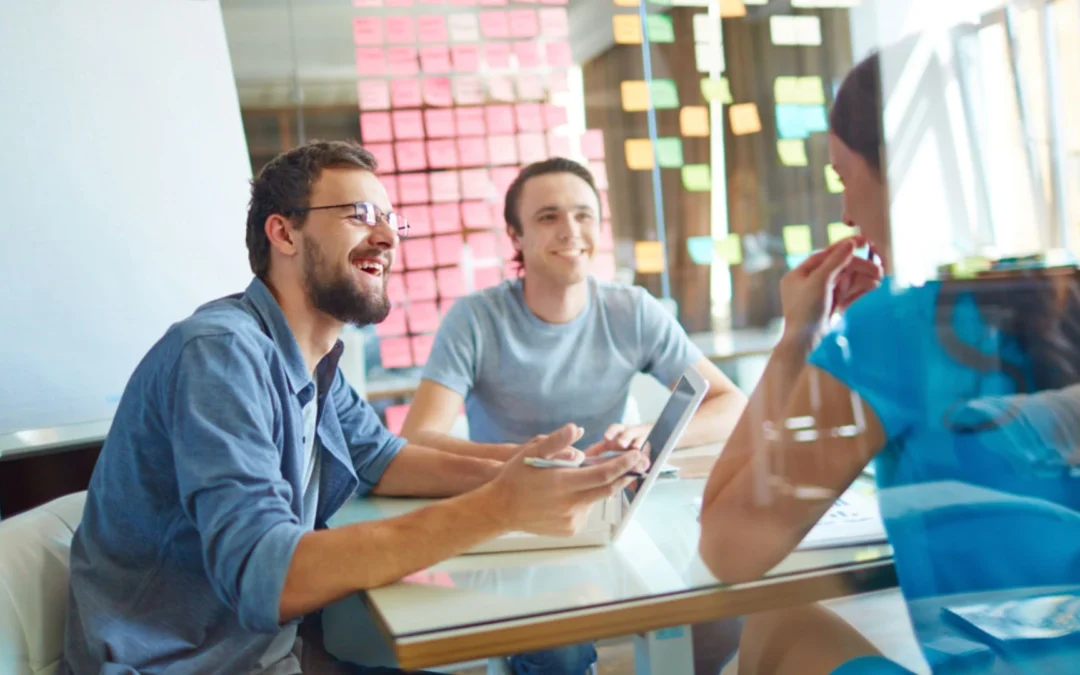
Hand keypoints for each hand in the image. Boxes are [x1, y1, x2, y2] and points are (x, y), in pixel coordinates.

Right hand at [486, 424, 648, 536]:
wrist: (501, 509)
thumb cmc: (516, 478)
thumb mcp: (532, 453)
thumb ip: (556, 441)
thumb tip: (577, 429)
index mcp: (562, 483)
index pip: (602, 474)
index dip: (622, 465)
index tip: (635, 456)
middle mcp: (570, 505)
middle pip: (606, 489)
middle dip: (622, 475)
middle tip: (634, 463)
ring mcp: (571, 520)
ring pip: (594, 500)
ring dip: (595, 487)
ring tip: (577, 479)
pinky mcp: (570, 529)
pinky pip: (584, 511)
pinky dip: (583, 500)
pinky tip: (567, 496)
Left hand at [779, 237, 881, 346]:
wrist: (805, 343)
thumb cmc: (805, 310)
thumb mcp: (819, 281)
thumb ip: (835, 262)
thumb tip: (850, 244)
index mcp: (798, 275)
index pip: (824, 255)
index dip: (843, 247)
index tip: (862, 240)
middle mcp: (808, 284)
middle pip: (837, 269)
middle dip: (858, 267)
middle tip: (878, 267)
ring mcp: (821, 296)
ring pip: (845, 281)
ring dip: (862, 278)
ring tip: (879, 277)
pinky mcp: (832, 308)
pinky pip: (847, 294)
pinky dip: (860, 289)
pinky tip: (874, 284)